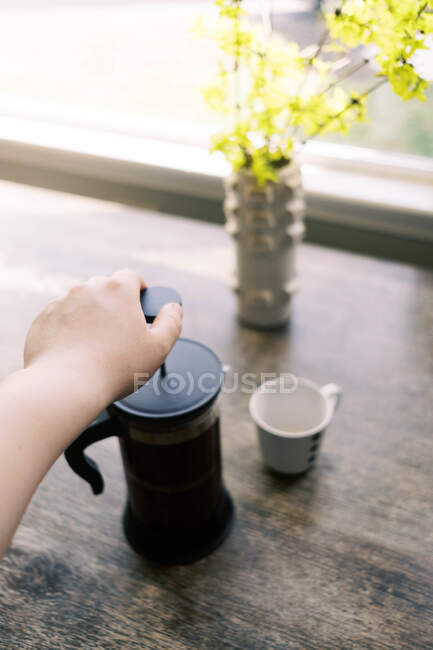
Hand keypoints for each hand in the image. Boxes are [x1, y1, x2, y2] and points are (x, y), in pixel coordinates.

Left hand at [24, 269, 182, 401]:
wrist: (65, 385)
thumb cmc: (115, 368)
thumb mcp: (158, 348)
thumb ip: (171, 323)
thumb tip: (174, 308)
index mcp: (117, 290)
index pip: (131, 277)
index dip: (139, 289)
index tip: (141, 304)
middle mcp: (87, 289)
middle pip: (105, 289)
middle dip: (114, 305)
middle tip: (121, 332)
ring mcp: (61, 303)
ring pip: (81, 304)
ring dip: (90, 317)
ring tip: (96, 346)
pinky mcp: (43, 320)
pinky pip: (61, 319)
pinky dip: (69, 330)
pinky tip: (75, 353)